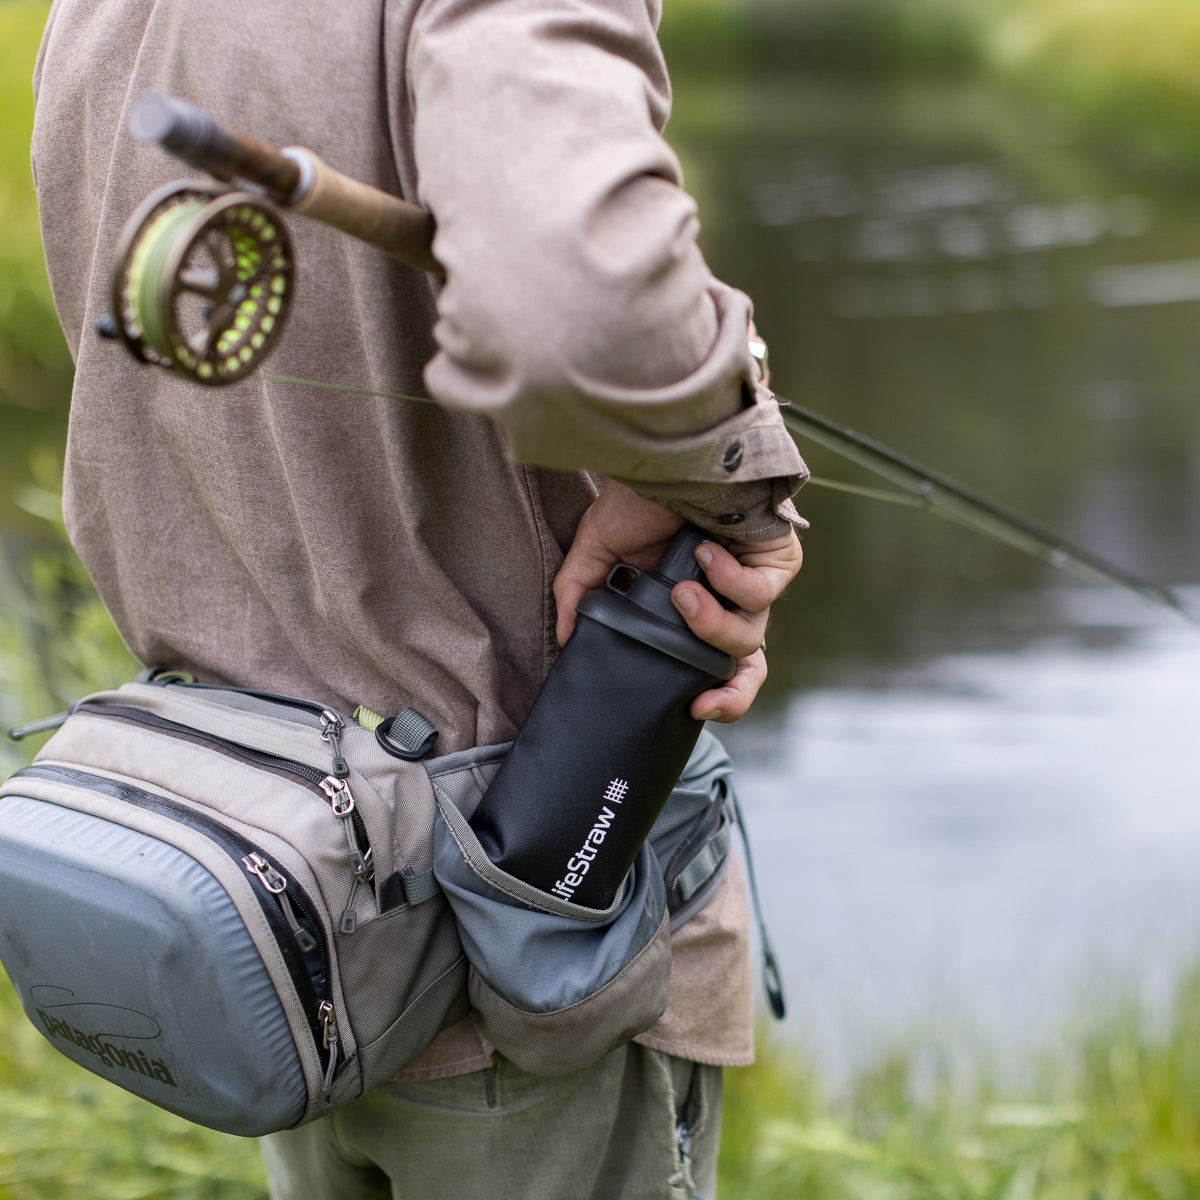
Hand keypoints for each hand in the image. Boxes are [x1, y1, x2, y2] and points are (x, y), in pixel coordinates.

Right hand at [552, 481, 802, 722]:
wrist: (667, 455)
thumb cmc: (638, 497)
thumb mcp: (598, 551)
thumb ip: (579, 595)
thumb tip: (565, 641)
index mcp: (691, 608)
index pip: (714, 665)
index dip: (717, 698)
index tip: (696, 710)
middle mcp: (725, 601)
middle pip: (746, 667)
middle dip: (733, 693)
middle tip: (705, 699)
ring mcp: (754, 581)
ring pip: (748, 636)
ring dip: (710, 623)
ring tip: (680, 593)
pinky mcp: (776, 560)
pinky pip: (759, 593)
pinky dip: (728, 579)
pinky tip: (705, 553)